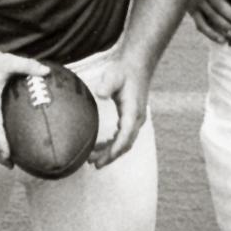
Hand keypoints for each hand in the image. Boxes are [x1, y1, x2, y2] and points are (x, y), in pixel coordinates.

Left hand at [88, 49, 152, 168]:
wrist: (137, 65)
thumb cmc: (124, 71)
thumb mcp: (113, 75)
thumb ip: (107, 84)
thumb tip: (100, 93)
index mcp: (133, 111)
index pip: (125, 136)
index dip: (114, 149)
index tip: (102, 160)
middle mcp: (137, 119)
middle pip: (125, 144)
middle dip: (110, 156)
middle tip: (93, 164)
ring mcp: (135, 120)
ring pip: (125, 143)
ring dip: (111, 153)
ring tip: (94, 160)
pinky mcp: (131, 118)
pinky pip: (123, 137)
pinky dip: (113, 145)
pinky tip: (100, 147)